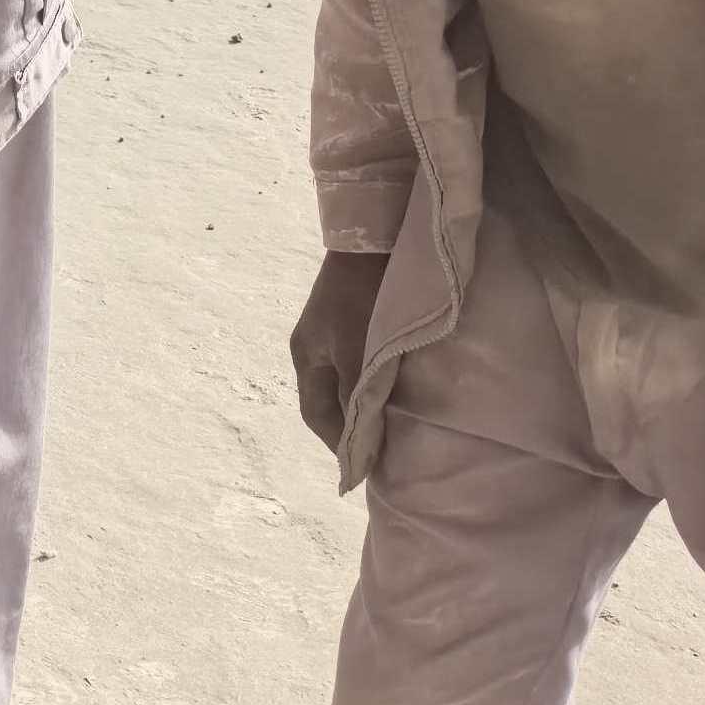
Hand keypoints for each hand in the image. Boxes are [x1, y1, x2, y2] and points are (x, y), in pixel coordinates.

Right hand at [290, 250, 392, 453]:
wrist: (373, 237)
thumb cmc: (361, 298)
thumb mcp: (357, 353)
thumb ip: (356, 400)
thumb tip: (357, 449)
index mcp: (306, 358)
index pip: (317, 416)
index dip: (339, 445)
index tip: (366, 467)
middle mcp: (315, 348)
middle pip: (331, 401)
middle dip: (353, 427)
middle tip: (385, 449)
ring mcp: (333, 332)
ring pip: (347, 383)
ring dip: (366, 404)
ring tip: (395, 423)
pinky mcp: (354, 319)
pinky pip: (361, 364)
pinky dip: (374, 382)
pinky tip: (397, 386)